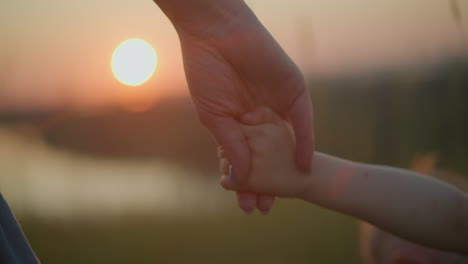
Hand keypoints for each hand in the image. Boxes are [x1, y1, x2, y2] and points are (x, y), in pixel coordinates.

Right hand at [162, 2, 313, 212]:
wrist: (216, 34)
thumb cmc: (207, 73)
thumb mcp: (214, 117)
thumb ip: (230, 146)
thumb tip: (239, 177)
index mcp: (240, 123)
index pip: (245, 159)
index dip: (245, 182)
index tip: (244, 204)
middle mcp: (261, 118)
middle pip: (267, 157)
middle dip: (264, 182)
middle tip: (262, 207)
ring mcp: (278, 106)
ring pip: (285, 145)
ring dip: (285, 170)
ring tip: (282, 196)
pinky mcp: (294, 92)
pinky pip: (303, 122)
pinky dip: (304, 143)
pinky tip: (302, 165)